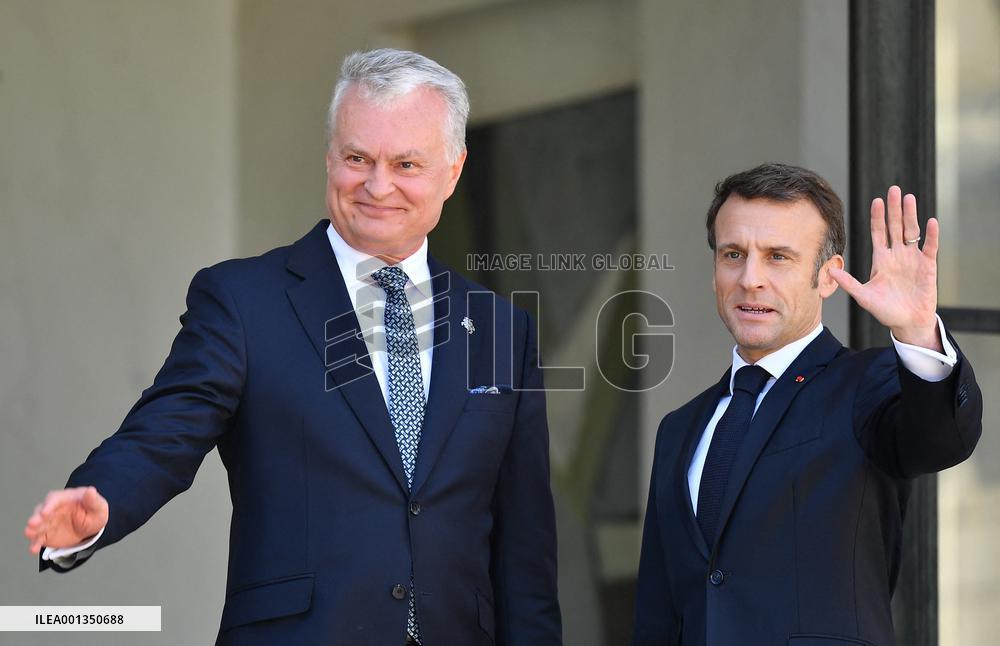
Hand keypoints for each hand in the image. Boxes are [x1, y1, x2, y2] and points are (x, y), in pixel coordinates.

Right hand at [24, 486, 108, 554]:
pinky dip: (35, 543)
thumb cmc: (93, 512)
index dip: (49, 505)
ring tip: (29, 533)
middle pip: (41, 512)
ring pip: (37, 525)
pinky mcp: (46, 534)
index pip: (54, 499)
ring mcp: (48, 522)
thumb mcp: (98, 506)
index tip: (45, 512)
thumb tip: (91, 491)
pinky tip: (33, 548)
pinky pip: (39, 539)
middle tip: (32, 523)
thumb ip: (93, 500)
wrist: (90, 526)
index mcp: (65, 498)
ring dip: (33, 530)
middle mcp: (53, 509)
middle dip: (36, 518)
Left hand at [829, 186, 941, 350]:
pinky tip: (931, 222)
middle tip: (894, 189)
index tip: (876, 201)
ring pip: (912, 231)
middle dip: (894, 209)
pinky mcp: (927, 266)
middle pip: (895, 226)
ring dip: (911, 215)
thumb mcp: (863, 296)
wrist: (907, 323)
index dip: (877, 217)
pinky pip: (930, 247)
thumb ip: (848, 283)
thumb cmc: (885, 310)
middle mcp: (897, 255)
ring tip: (909, 198)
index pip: (878, 232)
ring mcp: (912, 259)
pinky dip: (931, 235)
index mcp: (881, 259)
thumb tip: (830, 270)